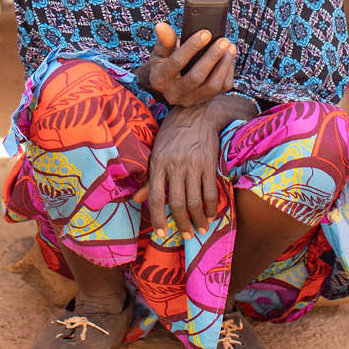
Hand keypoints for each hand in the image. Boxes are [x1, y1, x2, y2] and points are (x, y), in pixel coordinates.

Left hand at [133, 103, 221, 238]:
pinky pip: (211, 191)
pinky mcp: (209, 164)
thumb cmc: (174, 133)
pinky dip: (212, 207)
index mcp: (158, 163)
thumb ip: (149, 178)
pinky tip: (211, 214)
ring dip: (199, 219)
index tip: (162, 233)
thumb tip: (137, 199)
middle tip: (186, 235)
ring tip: (200, 229)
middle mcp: (175, 166)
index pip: (156, 197)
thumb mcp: (156, 151)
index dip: (158, 218)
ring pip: (195, 201)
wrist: (198, 113)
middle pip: (178, 203)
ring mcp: (193, 165)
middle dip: (182, 224)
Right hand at [139, 21, 235, 107]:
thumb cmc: (165, 61)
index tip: (206, 33)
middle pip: (197, 77)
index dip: (192, 47)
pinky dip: (228, 72)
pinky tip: (229, 58)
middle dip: (212, 57)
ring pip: (212, 86)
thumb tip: (161, 26)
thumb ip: (165, 40)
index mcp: (159, 78)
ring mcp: (190, 99)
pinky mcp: (203, 100)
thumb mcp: (160, 51)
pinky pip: (221, 89)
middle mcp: (174, 93)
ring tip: (230, 47)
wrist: (169, 82)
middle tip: (223, 40)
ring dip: (224, 65)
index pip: (177, 62)